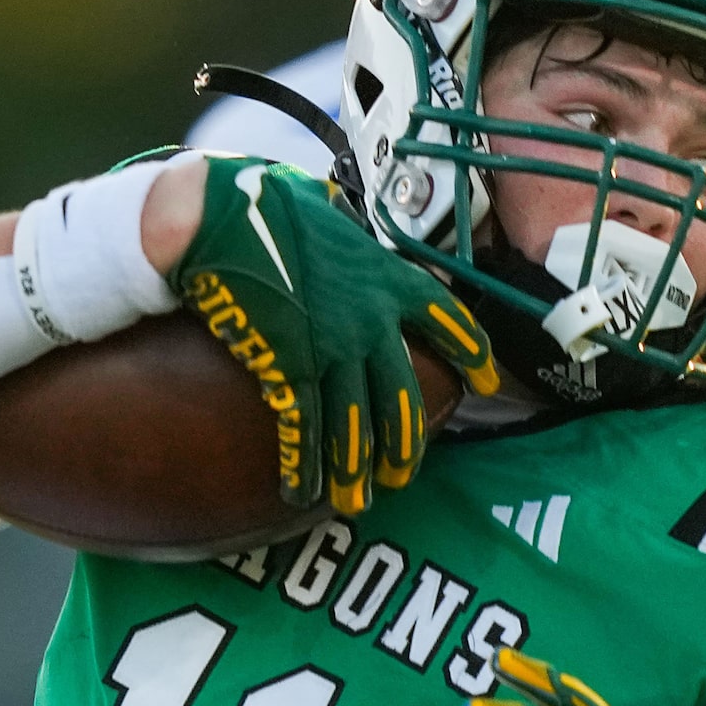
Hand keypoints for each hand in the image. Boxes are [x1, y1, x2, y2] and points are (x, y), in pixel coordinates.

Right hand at [166, 156, 495, 514]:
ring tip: (354, 502)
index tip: (487, 383)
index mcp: (386, 277)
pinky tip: (300, 492)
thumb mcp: (321, 209)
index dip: (471, 355)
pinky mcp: (291, 367)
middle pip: (404, 395)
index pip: (448, 320)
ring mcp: (334, 345)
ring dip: (355, 470)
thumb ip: (339, 227)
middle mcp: (371, 317)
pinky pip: (305, 429)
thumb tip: (330, 211)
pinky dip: (303, 466)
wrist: (218, 216)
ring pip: (357, 424)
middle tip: (401, 477)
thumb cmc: (261, 204)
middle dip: (405, 444)